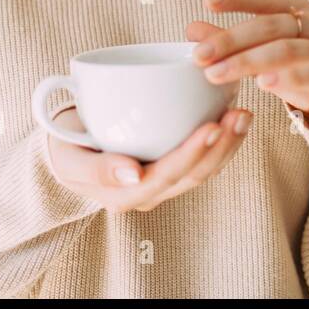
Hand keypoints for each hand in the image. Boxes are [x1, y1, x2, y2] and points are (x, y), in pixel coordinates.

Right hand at [44, 104, 252, 213]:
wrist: (64, 150)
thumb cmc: (66, 151)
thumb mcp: (70, 160)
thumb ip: (98, 169)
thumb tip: (132, 173)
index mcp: (127, 194)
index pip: (168, 175)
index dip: (193, 153)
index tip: (212, 126)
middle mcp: (151, 191)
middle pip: (195, 174)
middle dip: (221, 146)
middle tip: (237, 114)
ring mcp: (164, 181)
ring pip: (205, 168)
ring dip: (229, 142)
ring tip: (243, 114)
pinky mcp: (172, 165)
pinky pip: (203, 158)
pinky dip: (222, 138)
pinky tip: (234, 115)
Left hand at [187, 0, 308, 137]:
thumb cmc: (303, 75)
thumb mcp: (265, 59)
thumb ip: (233, 44)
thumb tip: (192, 29)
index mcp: (299, 12)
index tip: (208, 0)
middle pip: (270, 25)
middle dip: (231, 39)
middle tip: (199, 56)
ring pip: (287, 49)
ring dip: (248, 61)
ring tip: (217, 74)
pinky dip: (287, 76)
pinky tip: (263, 84)